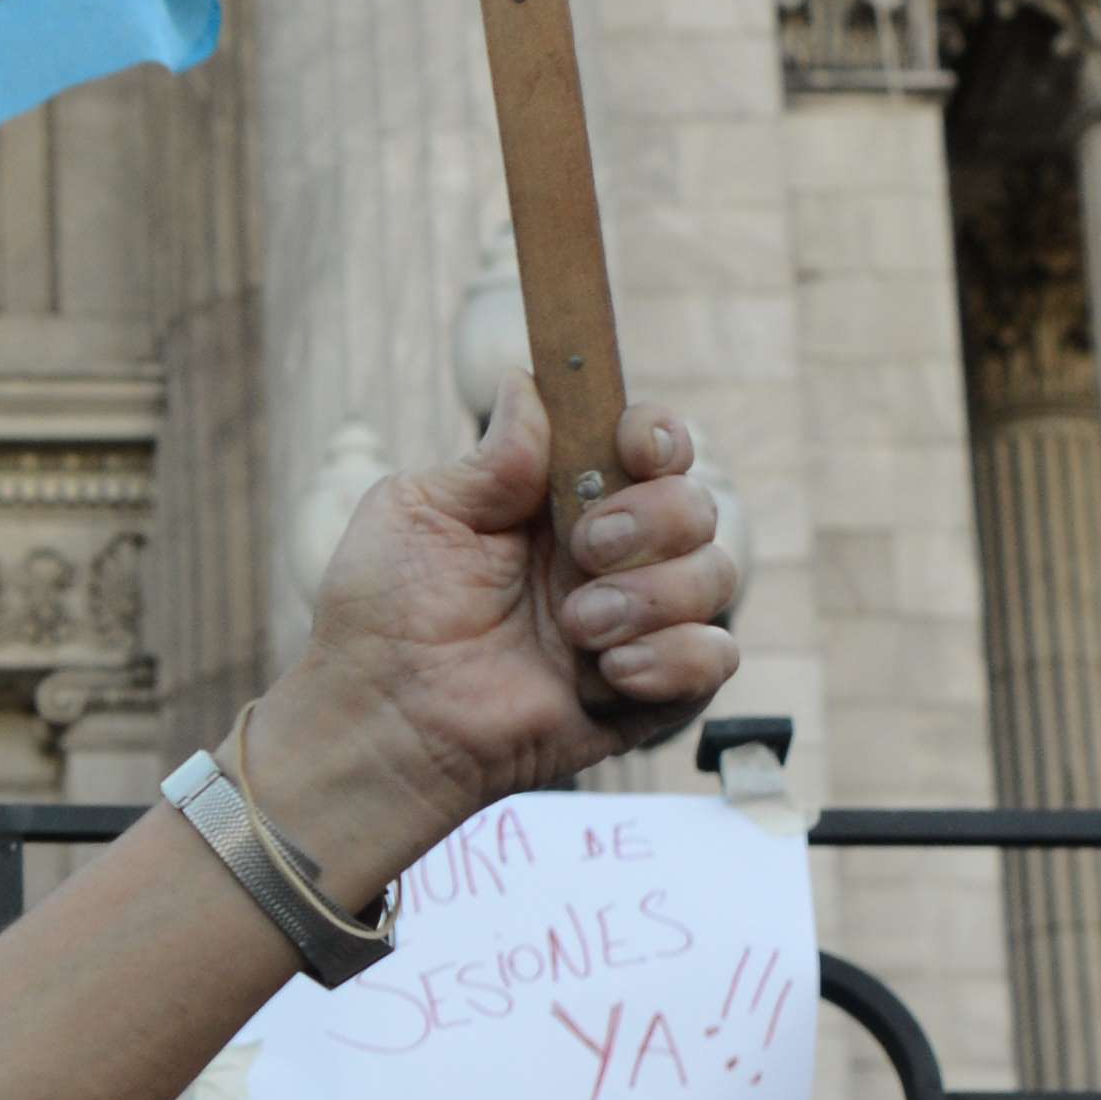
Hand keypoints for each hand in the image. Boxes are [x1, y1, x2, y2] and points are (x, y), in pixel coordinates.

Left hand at [235, 390, 741, 886]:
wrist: (384, 720)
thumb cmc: (384, 615)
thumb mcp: (420, 513)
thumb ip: (492, 457)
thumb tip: (526, 378)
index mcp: (560, 502)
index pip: (648, 447)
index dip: (659, 437)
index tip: (636, 447)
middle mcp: (611, 556)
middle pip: (697, 505)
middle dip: (652, 521)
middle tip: (584, 548)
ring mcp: (637, 623)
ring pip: (716, 575)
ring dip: (650, 595)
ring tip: (573, 627)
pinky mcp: (652, 691)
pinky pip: (716, 656)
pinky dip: (672, 657)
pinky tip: (606, 672)